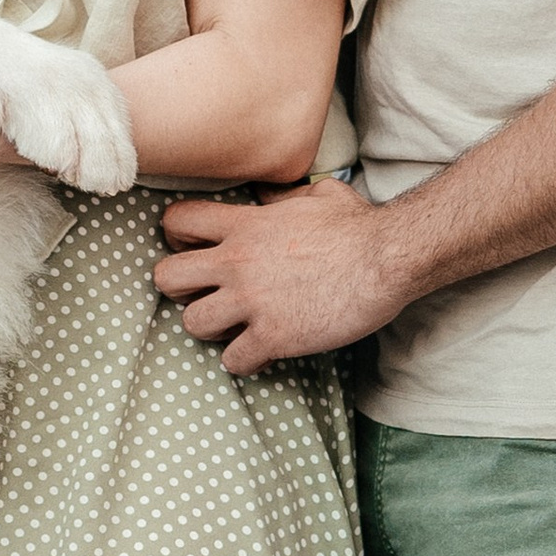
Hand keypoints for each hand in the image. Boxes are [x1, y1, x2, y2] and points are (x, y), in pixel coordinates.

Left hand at [153, 177, 399, 373]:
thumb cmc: (359, 226)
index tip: (194, 249)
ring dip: (211, 328)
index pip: (178, 221)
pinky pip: (233, 361)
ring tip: (234, 327)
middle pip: (168, 277)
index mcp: (244, 225)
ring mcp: (252, 302)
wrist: (388, 259)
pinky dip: (244, 361)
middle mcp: (237, 262)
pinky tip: (261, 353)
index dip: (178, 237)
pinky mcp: (273, 336)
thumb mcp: (316, 195)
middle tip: (206, 293)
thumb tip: (267, 194)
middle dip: (180, 289)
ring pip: (193, 324)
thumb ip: (281, 196)